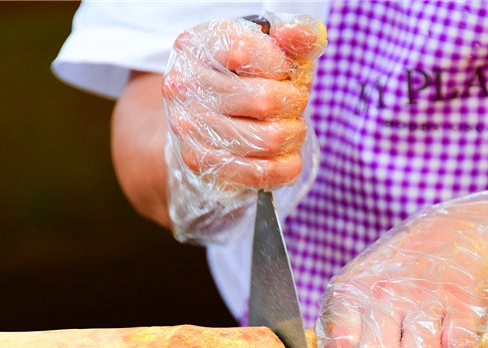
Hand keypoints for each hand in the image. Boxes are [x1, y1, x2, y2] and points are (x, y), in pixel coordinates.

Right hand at [162, 14, 325, 243]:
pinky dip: (285, 167)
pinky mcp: (199, 162)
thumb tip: (303, 35)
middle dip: (294, 104)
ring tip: (290, 127)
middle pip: (265, 101)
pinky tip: (288, 156)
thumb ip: (292, 37)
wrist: (204, 114)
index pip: (248, 53)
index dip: (280, 66)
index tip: (281, 71)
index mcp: (196, 46)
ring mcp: (188, 127)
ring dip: (293, 135)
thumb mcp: (267, 47)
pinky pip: (258, 171)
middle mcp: (184, 85)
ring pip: (268, 139)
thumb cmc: (243, 76)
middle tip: (293, 104)